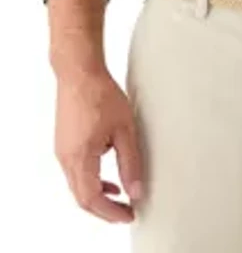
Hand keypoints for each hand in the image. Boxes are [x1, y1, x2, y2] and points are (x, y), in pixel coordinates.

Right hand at [53, 68, 143, 222]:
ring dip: (97, 195)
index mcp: (80, 157)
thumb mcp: (124, 129)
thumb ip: (130, 162)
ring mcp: (62, 150)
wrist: (79, 71)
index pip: (93, 199)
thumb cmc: (100, 93)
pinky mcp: (64, 142)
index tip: (129, 214)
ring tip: (120, 196)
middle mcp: (66, 158)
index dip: (112, 212)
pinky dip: (91, 180)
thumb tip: (136, 189)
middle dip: (104, 209)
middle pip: (82, 198)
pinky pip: (75, 172)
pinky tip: (107, 175)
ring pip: (77, 186)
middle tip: (125, 212)